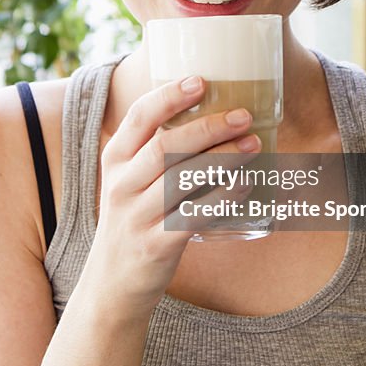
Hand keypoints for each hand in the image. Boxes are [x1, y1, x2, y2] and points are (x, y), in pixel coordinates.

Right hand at [85, 76, 259, 317]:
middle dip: (208, 127)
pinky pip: (193, 216)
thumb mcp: (129, 180)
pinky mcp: (155, 245)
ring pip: (182, 180)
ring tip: (254, 145)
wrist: (111, 284)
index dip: (169, 96)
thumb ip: (156, 150)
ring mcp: (136, 217)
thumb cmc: (133, 219)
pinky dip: (222, 198)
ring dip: (222, 159)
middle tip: (244, 116)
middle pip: (165, 147)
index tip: (200, 81)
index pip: (138, 118)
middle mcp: (121, 185)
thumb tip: (211, 111)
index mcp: (115, 160)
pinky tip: (245, 184)